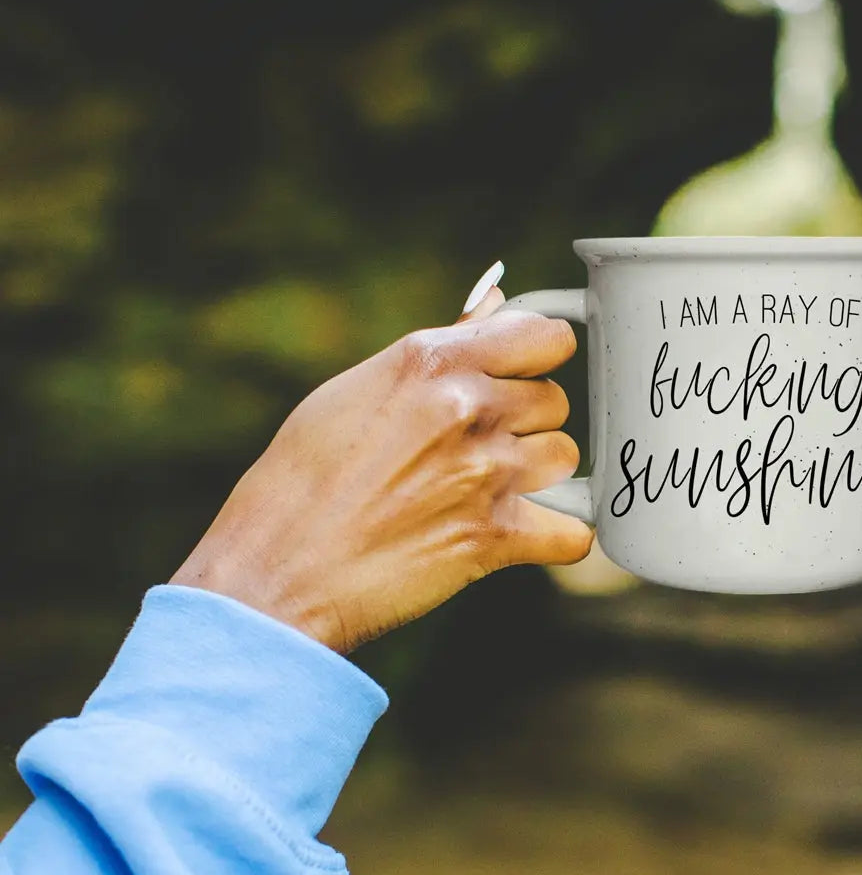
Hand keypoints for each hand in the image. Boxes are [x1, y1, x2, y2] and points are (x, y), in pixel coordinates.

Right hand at [169, 267, 591, 652]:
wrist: (275, 572)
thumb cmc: (300, 480)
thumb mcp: (355, 390)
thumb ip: (438, 349)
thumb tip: (492, 302)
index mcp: (431, 361)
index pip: (543, 335)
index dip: (538, 357)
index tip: (522, 376)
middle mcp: (466, 407)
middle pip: (554, 399)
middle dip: (526, 422)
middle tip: (477, 448)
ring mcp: (485, 472)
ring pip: (563, 456)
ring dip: (537, 475)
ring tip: (485, 491)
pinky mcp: (495, 537)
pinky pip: (573, 532)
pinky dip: (557, 538)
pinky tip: (525, 536)